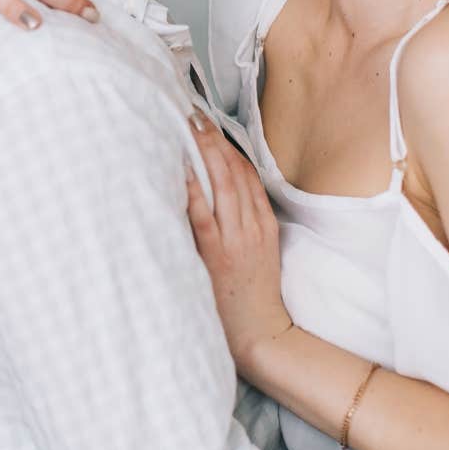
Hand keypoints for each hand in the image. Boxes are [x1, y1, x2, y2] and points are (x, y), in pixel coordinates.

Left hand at [186, 117, 292, 375]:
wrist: (261, 333)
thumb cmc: (253, 295)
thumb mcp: (260, 254)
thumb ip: (245, 225)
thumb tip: (217, 197)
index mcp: (265, 225)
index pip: (249, 176)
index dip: (230, 148)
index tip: (212, 127)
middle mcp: (253, 227)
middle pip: (236, 173)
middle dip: (215, 141)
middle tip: (195, 116)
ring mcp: (237, 240)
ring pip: (224, 186)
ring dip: (205, 154)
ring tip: (189, 130)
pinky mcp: (218, 256)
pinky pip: (205, 216)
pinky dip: (195, 190)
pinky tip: (183, 171)